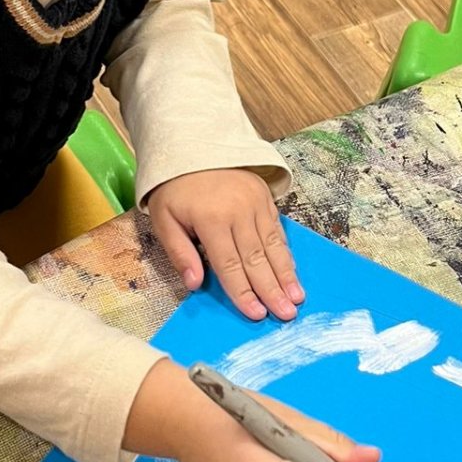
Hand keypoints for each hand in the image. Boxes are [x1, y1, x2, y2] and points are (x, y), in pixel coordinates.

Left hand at [147, 169, 303, 321]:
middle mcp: (238, 212)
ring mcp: (256, 203)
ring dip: (286, 275)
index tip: (256, 314)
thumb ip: (180, 252)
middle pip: (256, 259)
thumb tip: (195, 284)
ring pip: (273, 246)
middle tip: (286, 314)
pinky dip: (286, 253)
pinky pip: (278, 230)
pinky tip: (293, 272)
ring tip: (297, 298)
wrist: (194, 146)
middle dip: (272, 290)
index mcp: (211, 219)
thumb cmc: (175, 188)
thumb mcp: (164, 219)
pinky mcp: (266, 198)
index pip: (229, 265)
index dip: (243, 292)